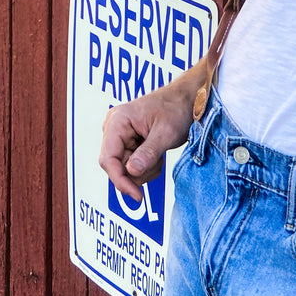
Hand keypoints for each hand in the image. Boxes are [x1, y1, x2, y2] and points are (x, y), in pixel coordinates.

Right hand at [99, 75, 199, 201]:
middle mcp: (113, 128)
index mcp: (118, 121)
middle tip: (159, 162)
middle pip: (115, 166)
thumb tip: (131, 172)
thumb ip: (148, 153)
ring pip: (124, 168)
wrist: (187, 99)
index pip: (108, 159)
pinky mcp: (127, 141)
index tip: (137, 196)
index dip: (120, 180)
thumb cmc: (177, 108)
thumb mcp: (166, 133)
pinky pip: (131, 164)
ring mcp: (119, 135)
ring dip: (144, 169)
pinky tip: (157, 153)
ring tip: (159, 154)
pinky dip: (146, 166)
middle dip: (139, 172)